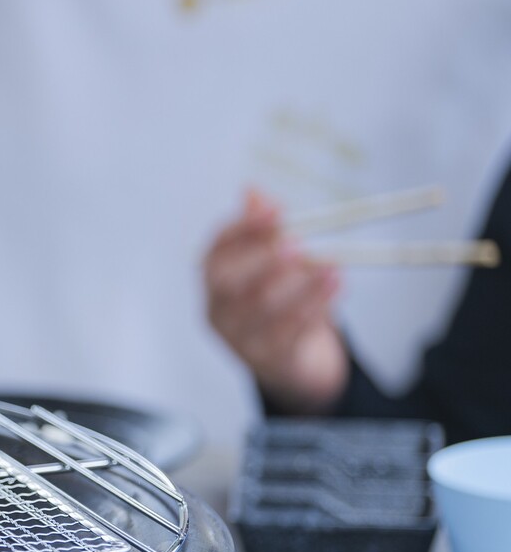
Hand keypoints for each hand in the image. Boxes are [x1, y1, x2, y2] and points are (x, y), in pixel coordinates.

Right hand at [203, 189, 348, 414]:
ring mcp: (237, 337)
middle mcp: (217, 308)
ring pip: (263, 308)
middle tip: (295, 244)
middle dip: (262, 259)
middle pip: (228, 282)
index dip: (243, 228)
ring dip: (300, 284)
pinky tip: (336, 286)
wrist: (292, 359)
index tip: (275, 211)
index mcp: (214, 279)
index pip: (217, 249)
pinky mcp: (267, 358)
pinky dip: (316, 306)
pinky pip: (289, 332)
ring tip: (332, 265)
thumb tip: (253, 191)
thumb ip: (265, 230)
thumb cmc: (282, 301)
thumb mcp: (274, 263)